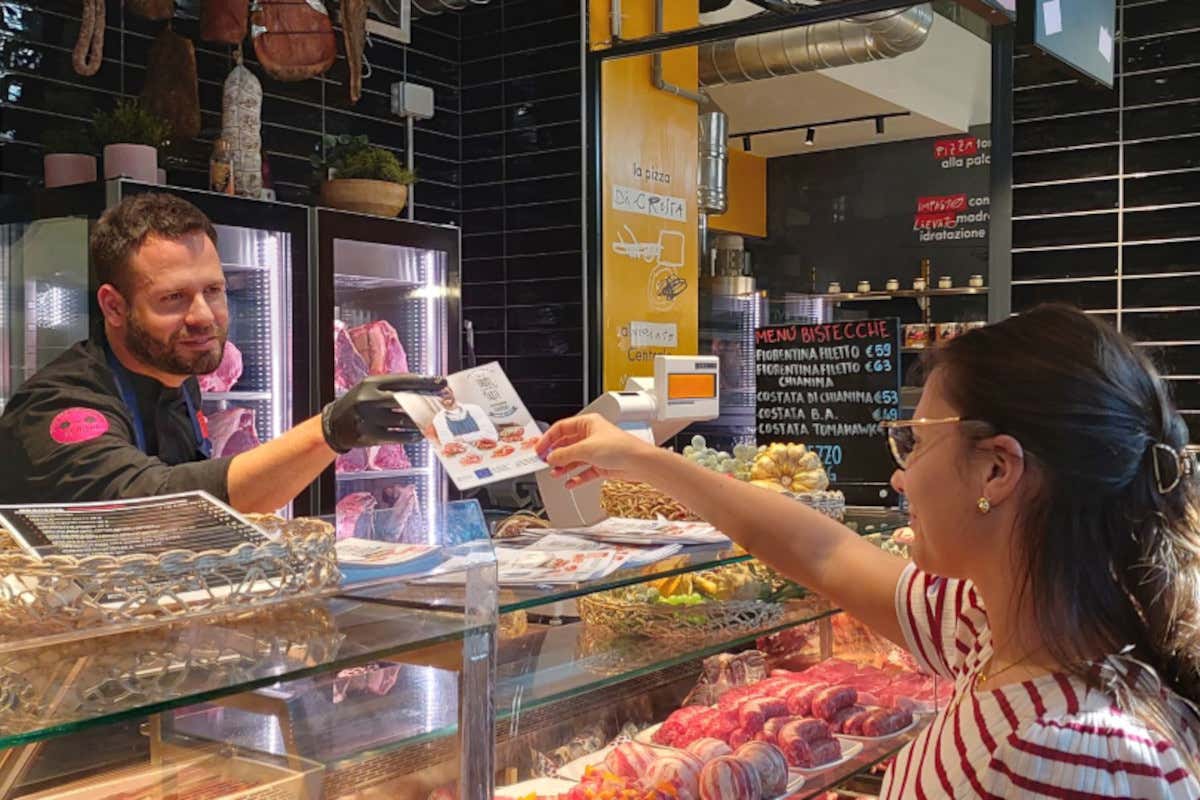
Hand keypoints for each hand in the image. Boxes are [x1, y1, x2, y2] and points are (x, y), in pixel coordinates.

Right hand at [322, 373, 446, 453]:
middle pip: (405, 399)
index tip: (441, 382)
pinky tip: (420, 434)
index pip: (403, 380)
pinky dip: (411, 435)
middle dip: (426, 400)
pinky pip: (398, 436)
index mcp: (370, 383)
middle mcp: (369, 399)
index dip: (424, 381)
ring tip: (433, 420)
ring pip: (404, 420)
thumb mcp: (370, 389)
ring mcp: (369, 418)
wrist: (333, 424)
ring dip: (421, 421)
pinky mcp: (370, 435)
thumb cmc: (358, 403)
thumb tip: (423, 389)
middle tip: (442, 402)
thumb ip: (392, 388)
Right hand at [535, 413, 658, 488]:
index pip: (561, 428)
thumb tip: (551, 457)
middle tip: (545, 462)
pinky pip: (584, 472)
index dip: (548, 438)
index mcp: (588, 423)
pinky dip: (576, 477)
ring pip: (574, 459)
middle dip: (556, 455)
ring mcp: (596, 451)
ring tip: (555, 474)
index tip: (539, 449)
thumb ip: (564, 454)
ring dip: (564, 467)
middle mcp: (591, 436)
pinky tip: (570, 483)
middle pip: (567, 445)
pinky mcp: (602, 465)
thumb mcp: (585, 449)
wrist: (639, 462)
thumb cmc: (620, 447)